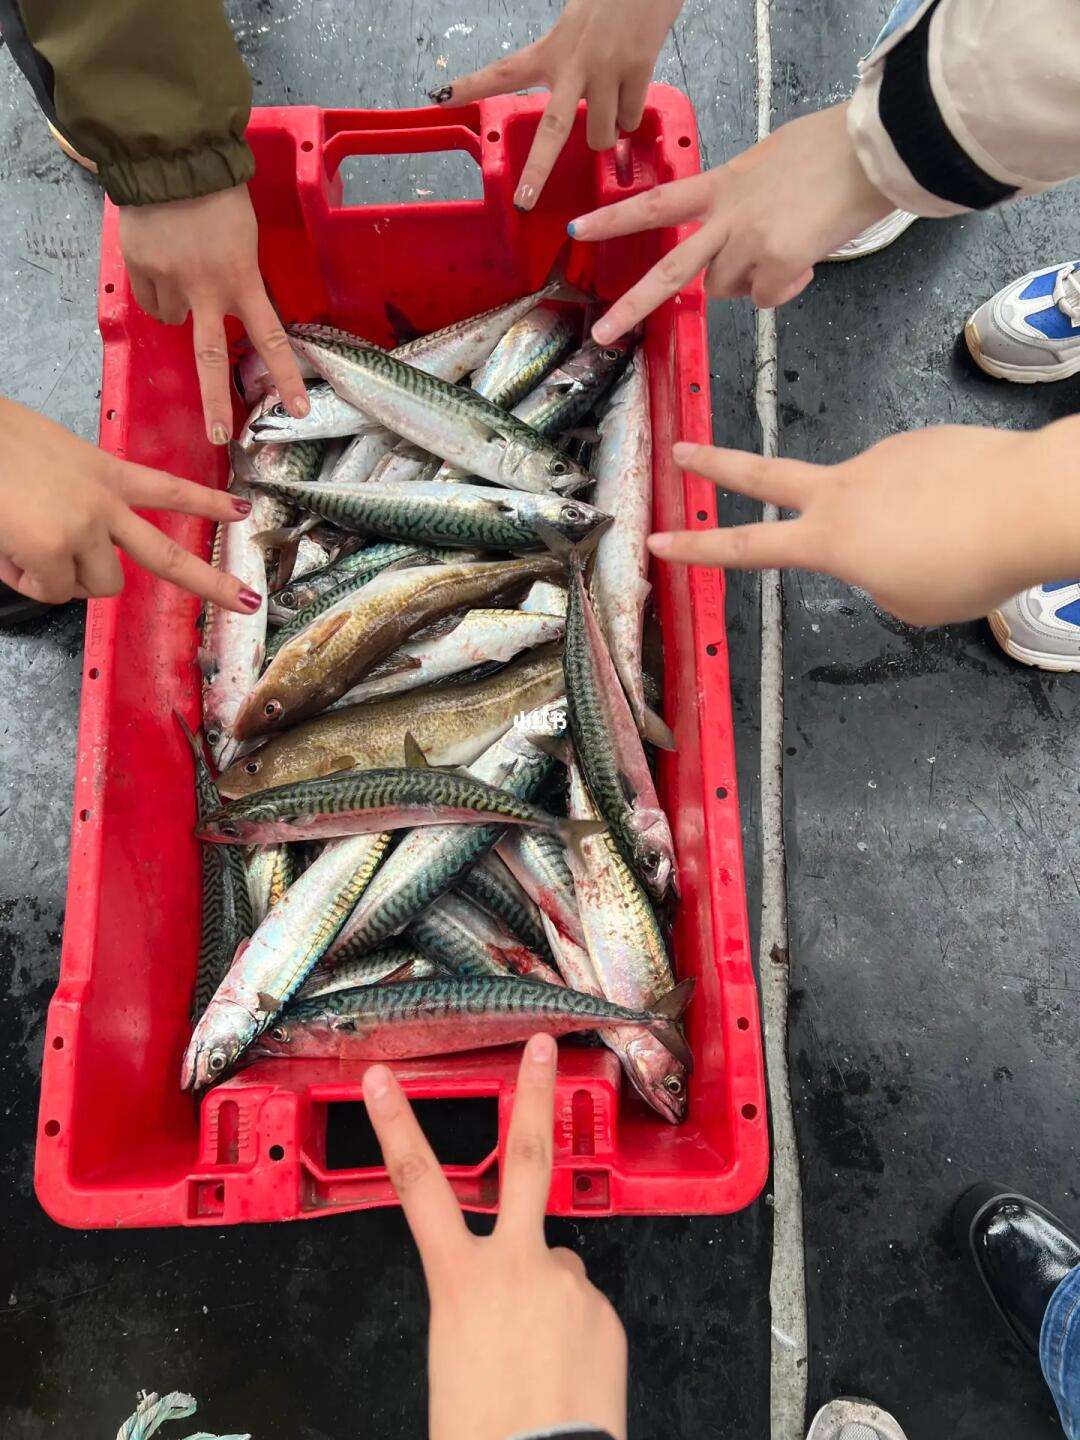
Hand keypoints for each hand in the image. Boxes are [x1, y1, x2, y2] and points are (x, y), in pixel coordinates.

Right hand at [0, 398, 258, 610]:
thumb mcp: (51, 461)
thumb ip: (78, 499)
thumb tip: (72, 554)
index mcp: (103, 470)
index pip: (167, 488)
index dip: (207, 502)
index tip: (242, 509)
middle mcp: (103, 502)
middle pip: (166, 556)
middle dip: (212, 583)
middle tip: (249, 601)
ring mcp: (81, 528)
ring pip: (97, 587)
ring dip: (64, 579)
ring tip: (24, 543)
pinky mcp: (51, 548)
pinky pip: (53, 591)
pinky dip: (26, 579)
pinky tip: (6, 547)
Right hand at [118, 186, 308, 444]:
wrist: (170, 158)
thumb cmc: (219, 195)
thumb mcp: (244, 239)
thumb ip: (237, 279)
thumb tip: (220, 312)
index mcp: (241, 279)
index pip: (271, 339)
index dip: (285, 378)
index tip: (298, 412)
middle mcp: (205, 287)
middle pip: (210, 358)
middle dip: (215, 402)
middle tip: (219, 437)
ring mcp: (169, 279)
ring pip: (172, 319)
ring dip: (178, 308)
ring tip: (182, 268)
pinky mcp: (139, 267)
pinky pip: (149, 298)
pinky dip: (155, 289)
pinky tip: (161, 261)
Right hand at [363, 1034, 627, 1439]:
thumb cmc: (480, 1429)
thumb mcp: (451, 1351)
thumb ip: (478, 1299)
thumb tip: (509, 1288)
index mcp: (461, 1280)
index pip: (417, 1186)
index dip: (396, 1126)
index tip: (382, 1079)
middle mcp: (519, 1265)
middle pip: (527, 1157)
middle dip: (534, 1093)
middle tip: (545, 1044)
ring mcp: (569, 1282)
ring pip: (556, 1267)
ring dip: (546, 1297)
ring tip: (539, 1361)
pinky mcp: (605, 1310)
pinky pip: (583, 1307)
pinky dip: (572, 1332)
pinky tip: (564, 1372)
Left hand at [432, 0, 682, 209]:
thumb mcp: (576, 27)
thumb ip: (567, 65)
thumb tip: (580, 104)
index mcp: (552, 50)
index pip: (505, 71)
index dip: (472, 85)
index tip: (441, 96)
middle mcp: (574, 64)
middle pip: (552, 129)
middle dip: (538, 170)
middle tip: (525, 200)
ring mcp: (606, 70)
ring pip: (602, 135)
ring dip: (608, 132)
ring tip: (615, 103)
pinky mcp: (637, 70)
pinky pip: (631, 120)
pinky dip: (632, 115)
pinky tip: (633, 85)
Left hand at [569, 103, 890, 339]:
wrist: (873, 150)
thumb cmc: (830, 152)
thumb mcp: (766, 165)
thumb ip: (740, 199)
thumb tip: (739, 242)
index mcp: (722, 185)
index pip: (657, 202)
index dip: (615, 217)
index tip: (579, 229)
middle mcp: (727, 217)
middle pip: (670, 269)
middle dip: (632, 305)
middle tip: (603, 334)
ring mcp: (750, 243)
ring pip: (726, 291)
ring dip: (748, 282)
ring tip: (785, 250)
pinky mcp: (778, 263)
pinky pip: (767, 298)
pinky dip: (785, 287)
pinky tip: (806, 259)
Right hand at [650, 426, 1079, 626]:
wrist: (1029, 503)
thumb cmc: (967, 567)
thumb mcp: (910, 603)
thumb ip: (877, 579)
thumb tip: (880, 549)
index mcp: (829, 541)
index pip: (745, 547)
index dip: (697, 547)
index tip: (658, 539)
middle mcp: (842, 491)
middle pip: (762, 474)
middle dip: (716, 465)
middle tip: (682, 450)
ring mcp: (879, 459)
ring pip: (871, 496)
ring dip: (893, 521)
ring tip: (946, 540)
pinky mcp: (918, 442)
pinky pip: (915, 482)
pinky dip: (930, 503)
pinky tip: (965, 512)